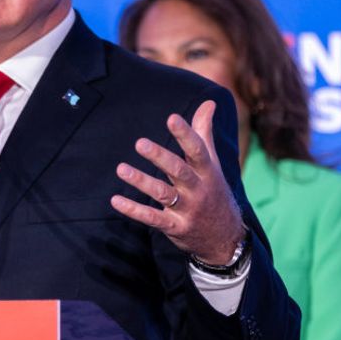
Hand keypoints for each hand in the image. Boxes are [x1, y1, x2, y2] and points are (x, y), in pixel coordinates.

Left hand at [110, 100, 243, 264]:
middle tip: (139, 143)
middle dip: (160, 157)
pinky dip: (134, 210)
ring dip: (141, 181)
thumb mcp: (212, 163)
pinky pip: (152, 219)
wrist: (225, 237)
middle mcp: (198, 190)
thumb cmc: (213, 191)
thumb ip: (204, 133)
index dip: (186, 134)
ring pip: (162, 194)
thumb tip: (209, 102)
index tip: (171, 118)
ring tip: (121, 169)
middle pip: (179, 171)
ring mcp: (187, 209)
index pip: (198, 150)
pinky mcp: (175, 227)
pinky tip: (115, 200)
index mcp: (207, 172)